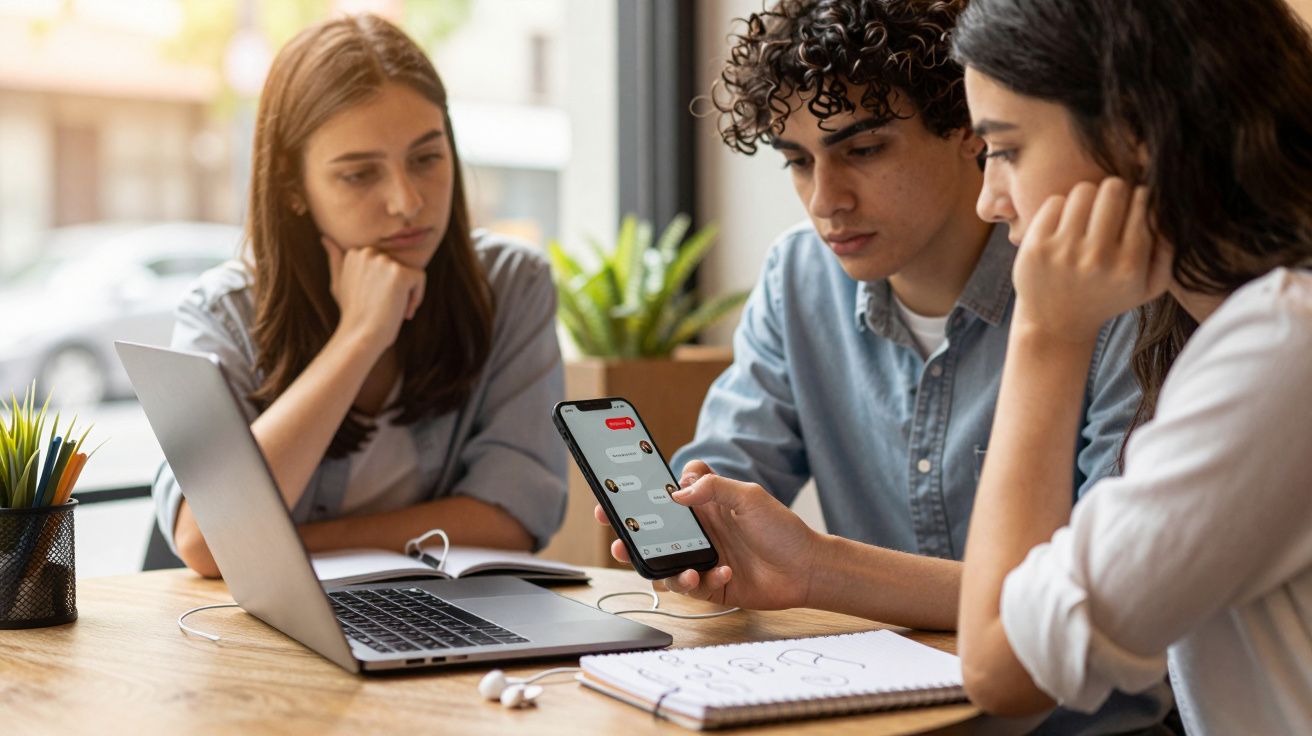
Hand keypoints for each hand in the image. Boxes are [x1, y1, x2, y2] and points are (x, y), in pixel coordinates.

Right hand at [324, 236, 425, 351]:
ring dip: (407, 294)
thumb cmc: (352, 313)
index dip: (385, 284)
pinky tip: (404, 311)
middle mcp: (368, 252)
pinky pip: (420, 279)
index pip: (386, 262)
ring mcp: (383, 262)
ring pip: (411, 272)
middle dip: (397, 288)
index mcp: (355, 252)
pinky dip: (417, 297)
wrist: (361, 334)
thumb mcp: (339, 283)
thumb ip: (336, 259)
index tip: (376, 301)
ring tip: (393, 310)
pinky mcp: (400, 273)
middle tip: (384, 308)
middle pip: (399, 266)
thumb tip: (325, 237)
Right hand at [594, 460, 823, 609]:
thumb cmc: (782, 529)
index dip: (636, 498)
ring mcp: (702, 560)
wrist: (807, 569)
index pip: (662, 498)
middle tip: (619, 544)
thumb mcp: (750, 496)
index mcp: (703, 506)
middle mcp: (698, 533)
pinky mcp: (711, 586)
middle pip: (652, 536)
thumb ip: (713, 488)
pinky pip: (692, 587)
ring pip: (665, 566)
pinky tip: (722, 573)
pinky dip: (702, 582)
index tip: (613, 500)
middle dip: (631, 540)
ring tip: (683, 572)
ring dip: (666, 570)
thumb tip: (677, 492)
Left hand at [1013, 177, 1172, 343]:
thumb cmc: (1107, 298)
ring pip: (1083, 191)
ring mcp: (1064, 253)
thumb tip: (1167, 211)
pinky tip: (1065, 224)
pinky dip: (1062, 207)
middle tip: (1110, 204)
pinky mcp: (1036, 248)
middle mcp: (1097, 259)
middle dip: (1115, 191)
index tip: (1133, 206)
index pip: (1143, 204)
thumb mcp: (1148, 287)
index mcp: (1129, 267)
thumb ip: (1168, 251)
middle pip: (1113, 189)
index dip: (1140, 198)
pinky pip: (1055, 202)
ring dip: (1088, 197)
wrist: (1056, 326)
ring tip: (1087, 214)